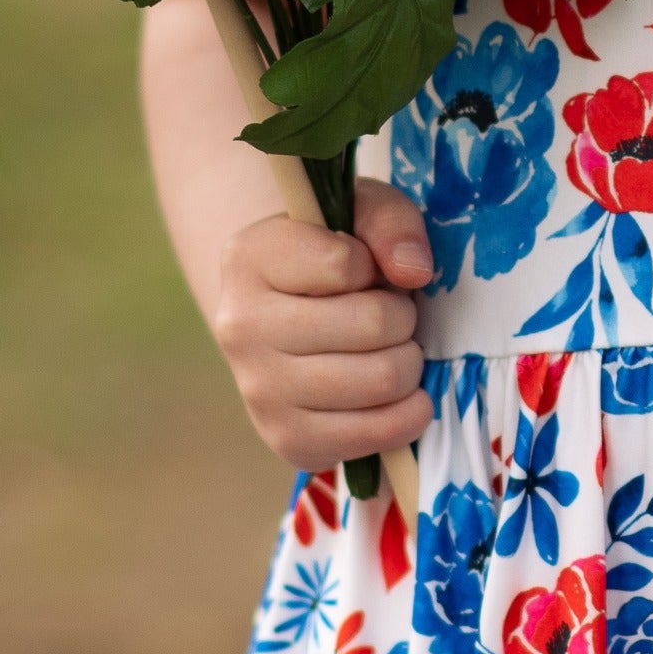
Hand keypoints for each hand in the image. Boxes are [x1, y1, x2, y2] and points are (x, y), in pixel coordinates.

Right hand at [206, 179, 434, 469]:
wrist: (286, 316)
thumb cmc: (333, 255)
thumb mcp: (360, 213)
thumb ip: (390, 224)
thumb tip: (413, 272)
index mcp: (248, 259)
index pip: (344, 264)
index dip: (374, 266)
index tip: (362, 270)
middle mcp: (239, 329)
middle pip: (372, 325)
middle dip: (403, 316)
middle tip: (388, 314)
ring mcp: (259, 391)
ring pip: (380, 380)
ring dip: (409, 362)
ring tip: (389, 349)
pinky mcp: (288, 440)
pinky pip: (375, 435)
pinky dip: (407, 414)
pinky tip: (395, 393)